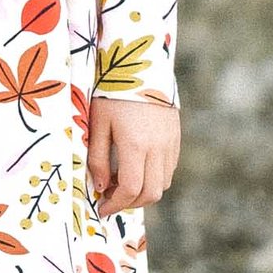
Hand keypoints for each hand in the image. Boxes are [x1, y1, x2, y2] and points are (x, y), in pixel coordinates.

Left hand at [88, 95, 180, 211]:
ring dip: (143, 191)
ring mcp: (170, 143)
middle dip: (130, 203)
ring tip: (121, 181)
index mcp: (135, 145)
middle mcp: (158, 148)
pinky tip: (136, 167)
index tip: (101, 208)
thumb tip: (100, 187)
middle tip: (110, 199)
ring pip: (163, 183)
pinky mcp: (175, 137)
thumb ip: (98, 158)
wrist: (141, 65)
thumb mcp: (97, 123)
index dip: (115, 204)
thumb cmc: (111, 92)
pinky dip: (154, 177)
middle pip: (151, 193)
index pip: (130, 189)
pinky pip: (168, 169)